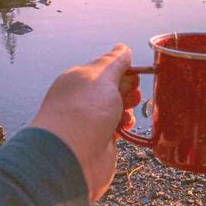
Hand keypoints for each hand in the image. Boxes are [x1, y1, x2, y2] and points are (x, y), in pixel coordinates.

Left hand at [31, 44, 140, 201]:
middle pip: (114, 87)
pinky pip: (118, 126)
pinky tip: (124, 127)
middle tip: (131, 96)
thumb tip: (122, 48)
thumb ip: (115, 62)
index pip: (106, 68)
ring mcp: (91, 120)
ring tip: (125, 113)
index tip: (133, 75)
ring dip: (127, 108)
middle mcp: (83, 98)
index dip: (123, 70)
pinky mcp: (100, 140)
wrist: (72, 156)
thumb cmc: (84, 112)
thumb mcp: (103, 77)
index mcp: (79, 79)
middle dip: (128, 89)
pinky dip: (125, 125)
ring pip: (118, 107)